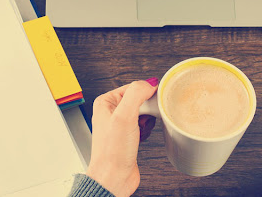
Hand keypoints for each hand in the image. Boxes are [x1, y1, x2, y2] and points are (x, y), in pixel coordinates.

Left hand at [85, 79, 157, 196]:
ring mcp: (120, 124)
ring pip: (143, 112)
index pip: (131, 86)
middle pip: (138, 99)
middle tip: (148, 116)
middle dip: (147, 108)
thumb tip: (149, 83)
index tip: (155, 98)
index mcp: (105, 102)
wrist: (114, 178)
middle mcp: (111, 112)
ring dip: (148, 120)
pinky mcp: (128, 136)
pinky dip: (148, 129)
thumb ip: (136, 94)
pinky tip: (143, 135)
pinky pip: (144, 125)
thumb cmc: (112, 152)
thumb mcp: (124, 116)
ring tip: (143, 128)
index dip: (145, 92)